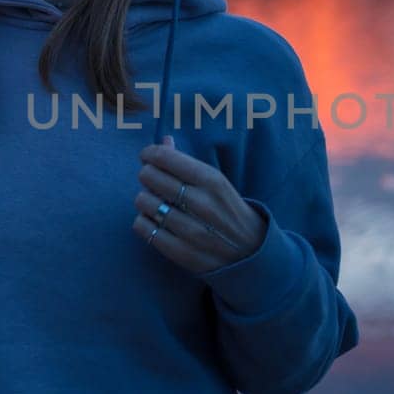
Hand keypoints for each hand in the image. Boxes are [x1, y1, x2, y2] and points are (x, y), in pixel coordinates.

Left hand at [134, 135, 267, 274]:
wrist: (251, 252)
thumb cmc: (228, 210)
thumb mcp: (216, 182)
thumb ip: (187, 162)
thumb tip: (163, 141)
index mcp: (212, 181)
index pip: (165, 158)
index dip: (149, 154)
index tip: (148, 157)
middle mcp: (202, 204)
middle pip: (150, 177)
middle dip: (147, 175)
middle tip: (152, 180)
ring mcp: (192, 230)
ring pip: (144, 202)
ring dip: (145, 199)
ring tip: (155, 202)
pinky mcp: (181, 252)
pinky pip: (143, 228)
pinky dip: (143, 221)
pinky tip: (154, 221)